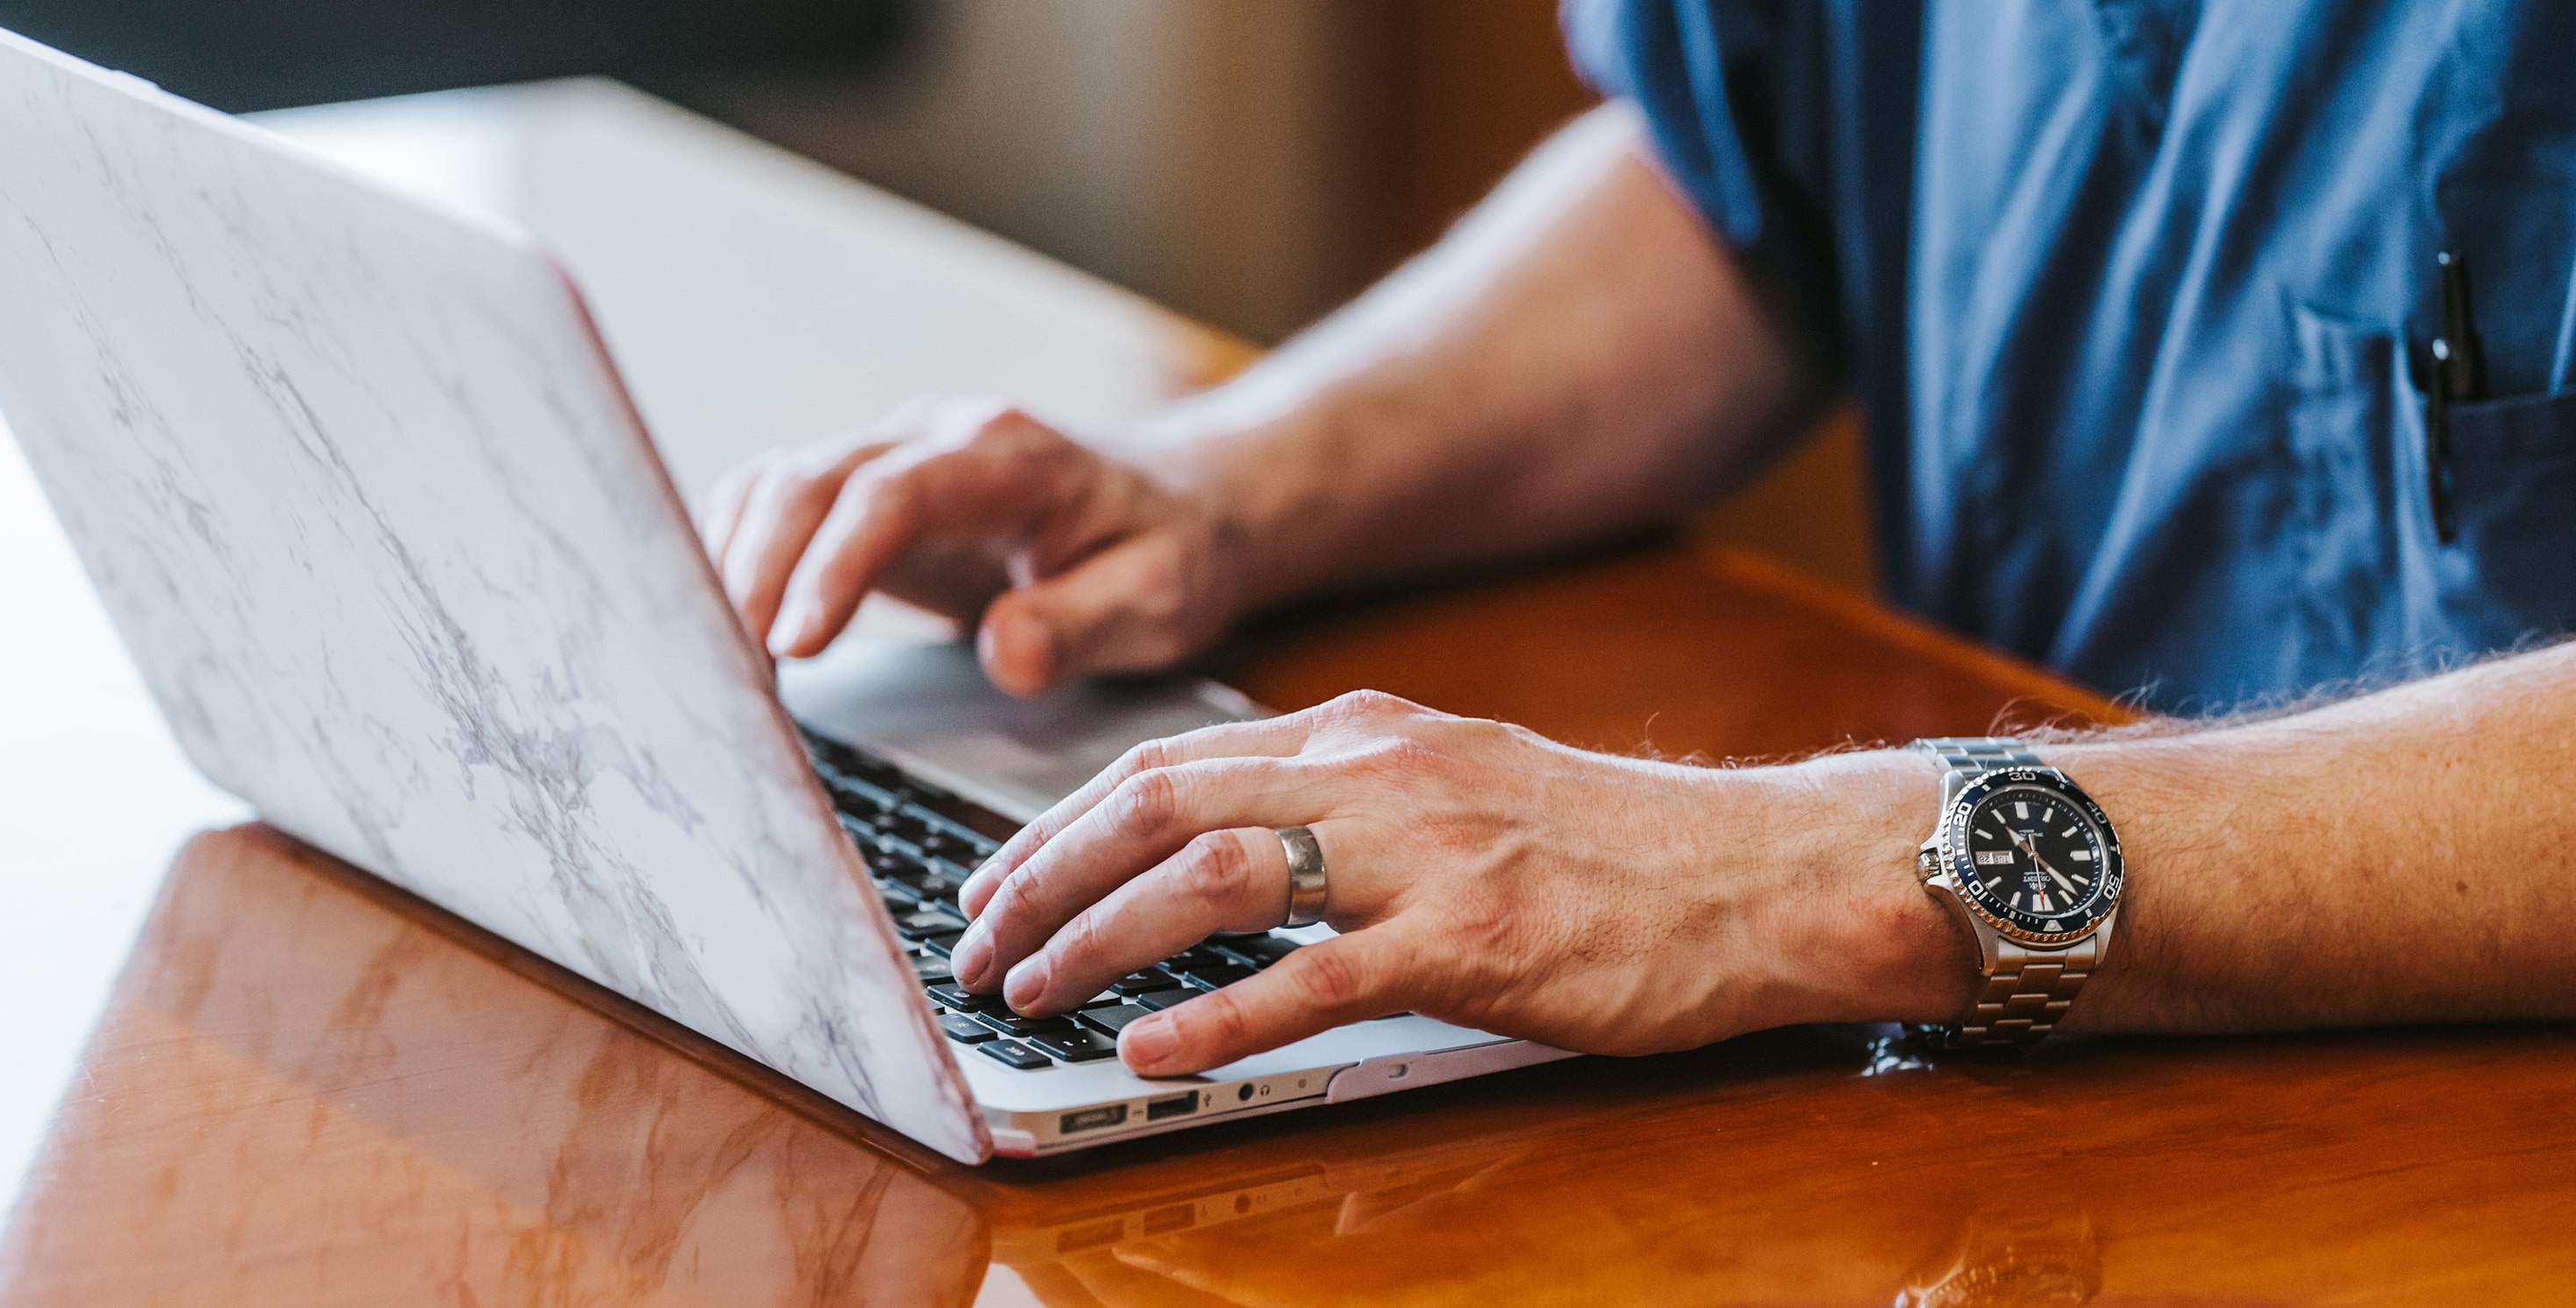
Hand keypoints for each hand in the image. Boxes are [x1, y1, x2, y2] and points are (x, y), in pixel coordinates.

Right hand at [698, 399, 1239, 694]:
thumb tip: (1003, 654)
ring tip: (714, 668)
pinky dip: (737, 560)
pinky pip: (775, 505)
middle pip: (809, 480)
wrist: (1177, 507)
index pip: (893, 495)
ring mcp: (893, 456)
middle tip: (724, 674)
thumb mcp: (1159, 600)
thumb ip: (1083, 623)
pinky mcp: (865, 492)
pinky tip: (724, 631)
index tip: (794, 646)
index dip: (833, 565)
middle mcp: (936, 438)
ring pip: (776, 486)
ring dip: (732, 567)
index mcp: (1009, 457)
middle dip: (753, 574)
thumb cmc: (1167, 555)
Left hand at [948, 690, 1965, 1075]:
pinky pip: (1310, 978)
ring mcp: (1419, 856)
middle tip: (977, 944)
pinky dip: (1215, 1012)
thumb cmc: (1605, 847)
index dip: (1061, 827)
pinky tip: (1151, 1046)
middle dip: (1044, 877)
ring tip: (1029, 992)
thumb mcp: (1454, 786)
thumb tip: (1224, 845)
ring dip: (1097, 936)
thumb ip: (1340, 804)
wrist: (1749, 874)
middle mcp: (1375, 775)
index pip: (1168, 765)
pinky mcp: (1468, 944)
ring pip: (1211, 875)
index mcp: (1361, 735)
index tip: (1001, 882)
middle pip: (1159, 806)